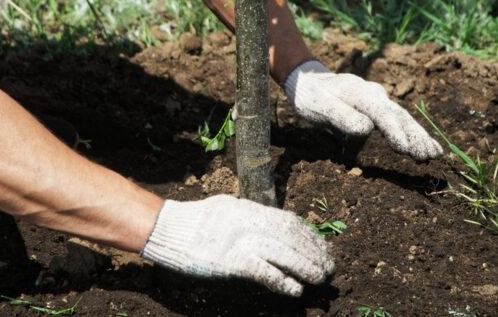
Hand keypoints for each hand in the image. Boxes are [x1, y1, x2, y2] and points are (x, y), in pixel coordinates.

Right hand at [141, 195, 333, 295]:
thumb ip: (251, 215)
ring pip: (283, 253)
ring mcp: (241, 241)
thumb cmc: (195, 221)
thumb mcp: (228, 208)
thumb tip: (273, 224)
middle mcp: (250, 222)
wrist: (167, 229)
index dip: (310, 236)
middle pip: (291, 237)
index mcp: (250, 209)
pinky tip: (294, 290)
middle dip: (313, 252)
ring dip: (305, 266)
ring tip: (320, 278)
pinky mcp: (231, 261)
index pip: (289, 221)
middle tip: (329, 266)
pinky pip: (263, 271)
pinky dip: (281, 280)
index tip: (322, 247)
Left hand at [283, 60, 442, 160]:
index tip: (404, 148)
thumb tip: (366, 128)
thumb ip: (341, 116)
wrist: (310, 81)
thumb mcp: (319, 106)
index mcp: (360, 93)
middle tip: (428, 155)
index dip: (393, 130)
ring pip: (403, 119)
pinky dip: (413, 134)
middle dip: (414, 136)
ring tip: (434, 154)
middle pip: (399, 116)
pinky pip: (400, 122)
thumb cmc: (311, 96)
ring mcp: (379, 101)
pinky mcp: (379, 109)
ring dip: (419, 137)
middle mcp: (374, 95)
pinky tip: (427, 147)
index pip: (381, 113)